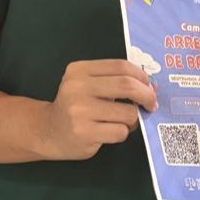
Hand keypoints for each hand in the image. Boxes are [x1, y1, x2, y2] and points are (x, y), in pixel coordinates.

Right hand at [38, 60, 157, 159]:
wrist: (47, 131)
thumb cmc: (76, 106)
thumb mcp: (88, 84)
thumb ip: (115, 80)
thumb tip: (152, 86)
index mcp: (79, 70)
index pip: (121, 66)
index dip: (142, 76)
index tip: (149, 86)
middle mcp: (77, 88)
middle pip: (127, 85)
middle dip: (147, 95)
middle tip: (152, 104)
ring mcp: (79, 111)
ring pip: (128, 112)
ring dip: (133, 119)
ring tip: (122, 121)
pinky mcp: (84, 133)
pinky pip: (120, 132)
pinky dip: (122, 133)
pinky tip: (109, 132)